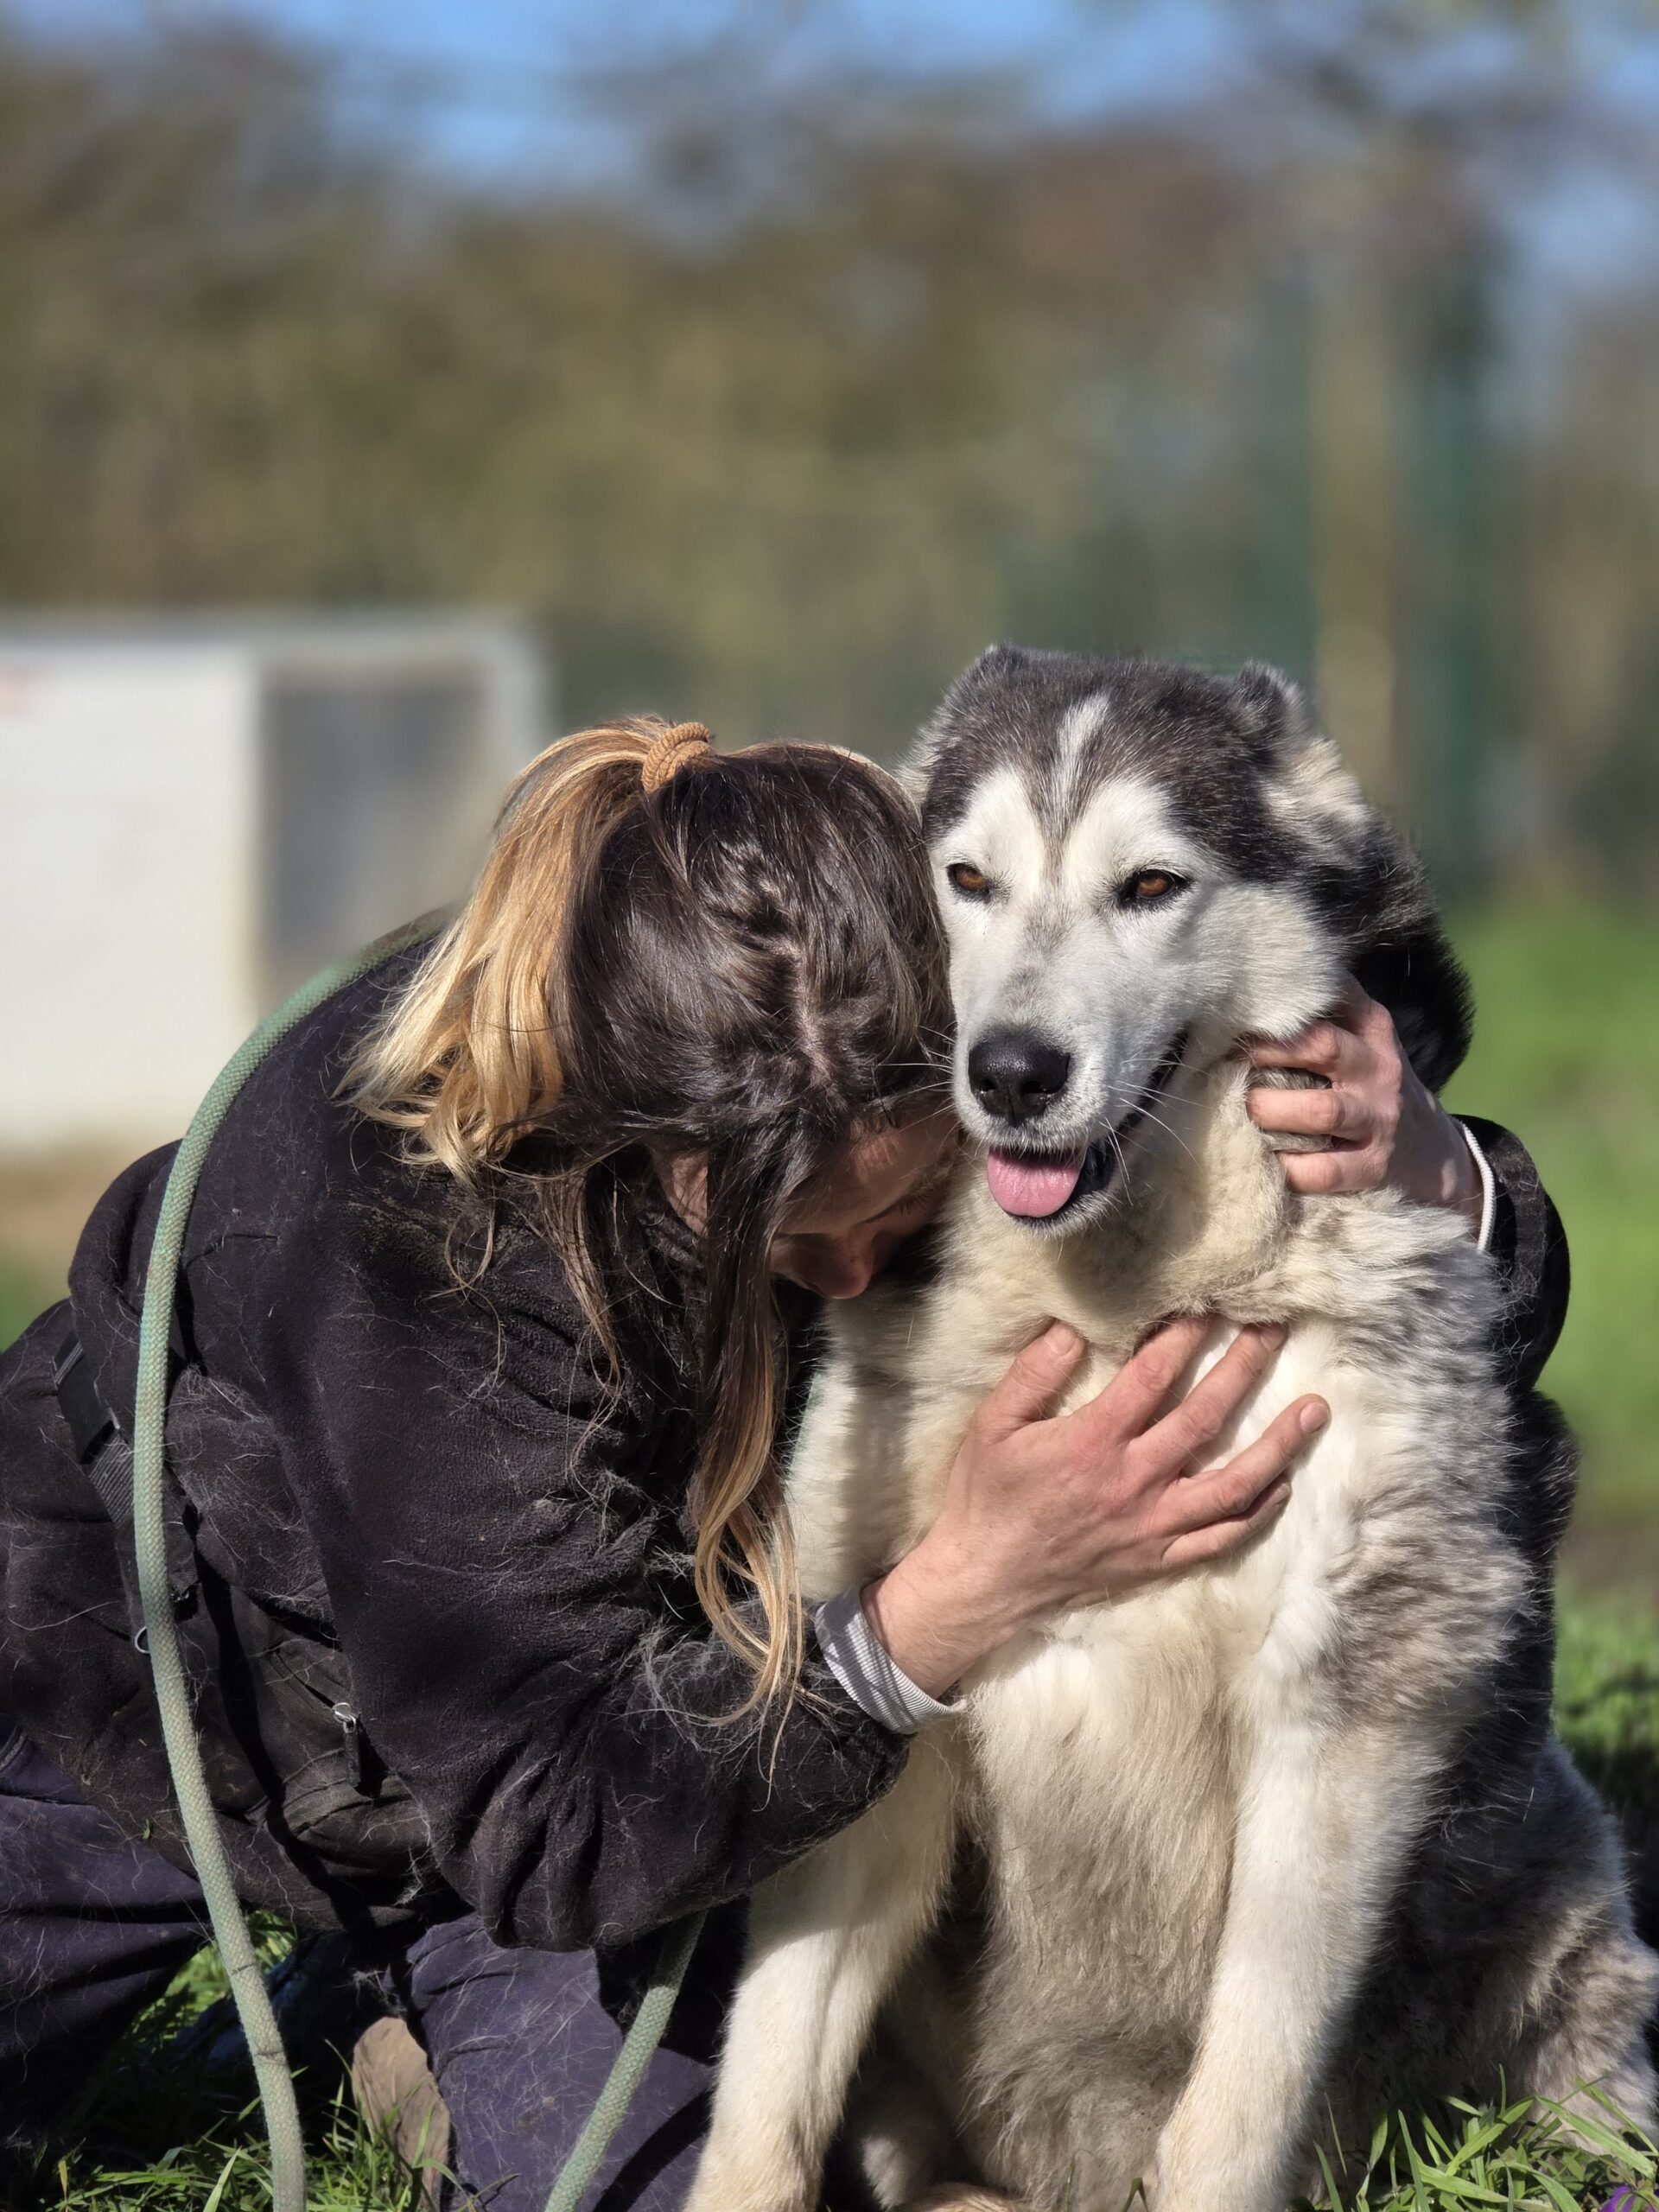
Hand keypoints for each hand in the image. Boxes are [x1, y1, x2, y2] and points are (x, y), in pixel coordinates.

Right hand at [863, 1316, 1326, 1698]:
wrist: (985, 1581)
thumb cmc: (986, 1497)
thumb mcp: (993, 1424)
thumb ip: (1034, 1373)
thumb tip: (1074, 1328)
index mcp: (1092, 1441)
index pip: (1153, 1376)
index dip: (1186, 1335)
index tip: (1211, 1304)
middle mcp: (1134, 1481)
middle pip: (1206, 1417)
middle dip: (1245, 1367)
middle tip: (1276, 1330)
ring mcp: (1154, 1524)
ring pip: (1234, 1483)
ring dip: (1279, 1444)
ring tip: (1316, 1409)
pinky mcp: (1160, 1558)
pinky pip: (1223, 1536)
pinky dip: (1260, 1511)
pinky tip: (1282, 1484)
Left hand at [1245, 978, 1479, 1228]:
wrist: (1433, 1150)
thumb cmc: (1371, 1085)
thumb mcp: (1363, 1039)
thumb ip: (1322, 1012)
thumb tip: (1251, 985)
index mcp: (1372, 1028)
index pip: (1331, 998)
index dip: (1282, 1002)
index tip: (1235, 1006)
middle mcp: (1377, 1068)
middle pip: (1322, 1047)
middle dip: (1268, 1051)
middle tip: (1225, 1059)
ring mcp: (1378, 1119)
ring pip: (1321, 1111)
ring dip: (1272, 1110)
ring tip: (1240, 1109)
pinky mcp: (1373, 1167)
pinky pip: (1325, 1170)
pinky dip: (1289, 1168)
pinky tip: (1264, 1160)